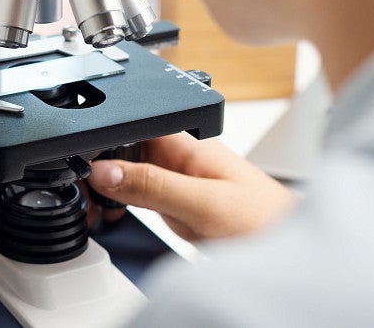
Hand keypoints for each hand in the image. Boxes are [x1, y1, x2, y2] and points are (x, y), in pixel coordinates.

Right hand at [85, 132, 295, 240]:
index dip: (101, 141)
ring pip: (126, 173)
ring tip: (95, 211)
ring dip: (106, 189)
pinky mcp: (176, 202)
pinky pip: (137, 194)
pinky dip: (119, 205)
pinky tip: (114, 216)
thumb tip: (104, 170)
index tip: (81, 167)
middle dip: (97, 169)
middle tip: (86, 199)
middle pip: (122, 148)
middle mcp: (179, 156)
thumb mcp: (204, 204)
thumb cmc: (267, 220)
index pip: (130, 125)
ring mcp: (176, 179)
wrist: (292, 249)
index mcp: (186, 142)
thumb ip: (154, 185)